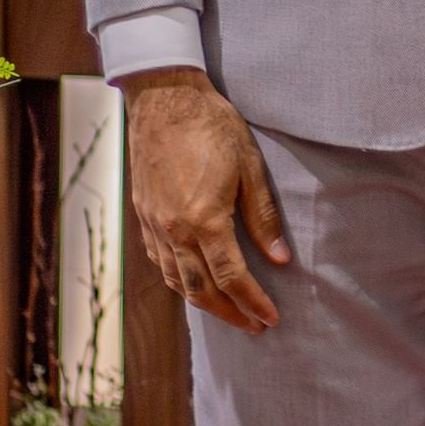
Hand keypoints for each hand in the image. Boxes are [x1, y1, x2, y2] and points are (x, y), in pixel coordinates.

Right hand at [122, 69, 290, 330]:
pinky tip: (194, 283)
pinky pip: (160, 262)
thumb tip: (280, 258)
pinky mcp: (143, 215)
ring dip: (204, 303)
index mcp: (204, 219)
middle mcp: (174, 229)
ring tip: (228, 312)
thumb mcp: (249, 166)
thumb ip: (263, 216)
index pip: (232, 277)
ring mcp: (154, 224)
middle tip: (254, 327)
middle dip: (230, 313)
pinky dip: (179, 281)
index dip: (253, 302)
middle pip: (202, 290)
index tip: (271, 318)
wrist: (163, 98)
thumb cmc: (211, 126)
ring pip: (177, 281)